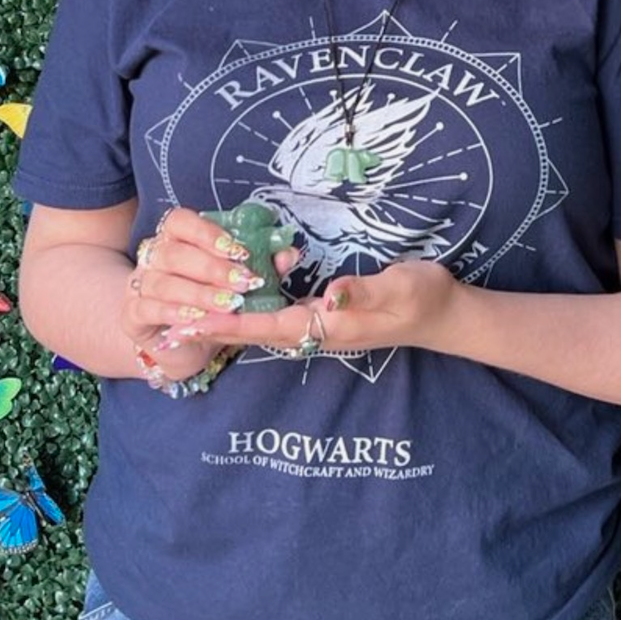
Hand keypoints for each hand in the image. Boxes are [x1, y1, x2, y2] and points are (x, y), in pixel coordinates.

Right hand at [121, 205, 298, 378]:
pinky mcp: (132, 314)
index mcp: (175, 239)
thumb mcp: (237, 281)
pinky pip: (148, 308)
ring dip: (199, 293)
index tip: (239, 250)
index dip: (207, 233)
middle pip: (174, 252)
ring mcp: (140, 284)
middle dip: (212, 268)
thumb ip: (263, 264)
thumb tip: (289, 254)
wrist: (180, 340)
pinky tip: (197, 318)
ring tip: (229, 304)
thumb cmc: (210, 300)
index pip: (180, 222)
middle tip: (244, 282)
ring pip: (163, 282)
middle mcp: (153, 257)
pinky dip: (174, 312)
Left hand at [175, 258, 465, 360]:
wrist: (446, 315)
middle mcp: (321, 331)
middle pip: (259, 332)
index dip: (234, 323)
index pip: (272, 326)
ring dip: (231, 322)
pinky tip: (238, 302)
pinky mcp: (328, 318)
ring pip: (267, 327)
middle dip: (219, 326)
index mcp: (332, 325)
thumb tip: (331, 295)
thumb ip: (366, 291)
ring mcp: (324, 327)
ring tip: (192, 315)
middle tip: (173, 321)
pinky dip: (254, 313)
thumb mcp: (402, 288)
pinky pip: (282, 319)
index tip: (196, 321)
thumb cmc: (425, 297)